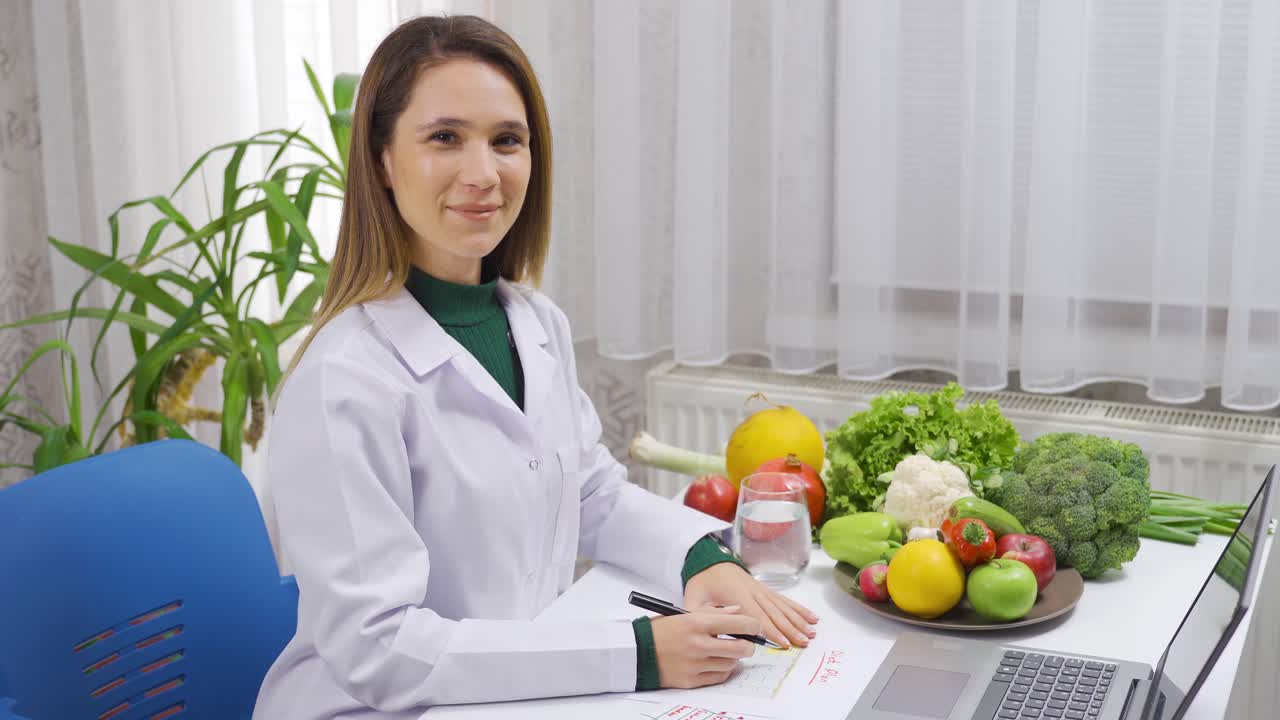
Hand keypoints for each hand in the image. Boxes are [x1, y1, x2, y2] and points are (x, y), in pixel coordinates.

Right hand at [650, 607, 759, 688]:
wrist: (637, 651)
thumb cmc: (661, 631)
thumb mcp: (684, 614)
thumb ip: (713, 613)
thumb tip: (737, 612)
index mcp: (697, 623)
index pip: (739, 624)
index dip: (753, 625)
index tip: (754, 626)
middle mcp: (699, 644)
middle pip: (741, 648)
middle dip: (749, 645)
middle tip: (746, 643)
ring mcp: (696, 664)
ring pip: (731, 664)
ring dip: (733, 658)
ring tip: (726, 652)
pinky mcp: (692, 680)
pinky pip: (719, 677)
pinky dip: (722, 670)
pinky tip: (716, 662)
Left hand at [683, 563, 818, 648]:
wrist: (709, 560)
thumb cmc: (701, 582)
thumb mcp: (693, 598)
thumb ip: (702, 614)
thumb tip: (719, 625)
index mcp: (736, 595)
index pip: (756, 616)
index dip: (771, 631)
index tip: (784, 644)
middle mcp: (752, 591)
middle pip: (774, 613)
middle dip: (790, 628)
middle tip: (804, 642)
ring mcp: (761, 589)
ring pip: (782, 606)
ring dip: (798, 620)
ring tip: (811, 632)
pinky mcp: (765, 589)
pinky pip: (784, 599)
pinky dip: (798, 608)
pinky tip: (810, 616)